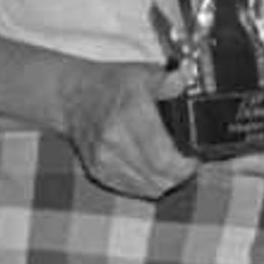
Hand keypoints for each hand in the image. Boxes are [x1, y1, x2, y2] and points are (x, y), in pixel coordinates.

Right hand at [51, 59, 198, 202]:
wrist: (70, 97)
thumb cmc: (109, 85)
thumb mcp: (142, 74)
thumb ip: (169, 81)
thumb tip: (185, 79)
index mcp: (131, 114)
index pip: (165, 159)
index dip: (186, 165)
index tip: (193, 157)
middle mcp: (115, 140)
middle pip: (160, 178)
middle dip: (180, 174)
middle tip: (185, 161)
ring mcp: (104, 159)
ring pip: (149, 188)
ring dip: (165, 181)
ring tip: (169, 164)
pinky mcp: (98, 172)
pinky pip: (133, 190)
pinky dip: (147, 184)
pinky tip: (150, 169)